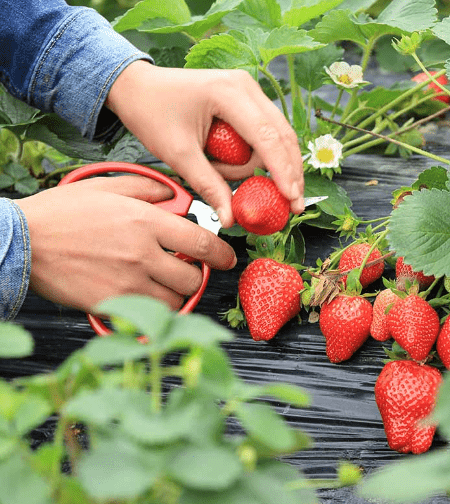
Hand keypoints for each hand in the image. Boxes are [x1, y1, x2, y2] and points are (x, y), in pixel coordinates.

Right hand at [16, 176, 236, 312]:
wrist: (22, 241)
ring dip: (175, 295)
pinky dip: (152, 310)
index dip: (222, 254)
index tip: (227, 258)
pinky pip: (147, 315)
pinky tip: (143, 297)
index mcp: (145, 222)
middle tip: (187, 271)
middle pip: (193, 278)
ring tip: (162, 285)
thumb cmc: (60, 214)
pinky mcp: (111, 303)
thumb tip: (172, 193)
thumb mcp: (106, 186)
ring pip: (174, 301)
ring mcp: (127, 282)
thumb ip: (146, 188)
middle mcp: (142, 254)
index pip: (201, 243)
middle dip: (197, 277)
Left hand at [105, 61, 305, 225]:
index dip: (283, 171)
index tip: (291, 199)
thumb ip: (208, 186)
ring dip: (268, 164)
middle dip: (289, 172)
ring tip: (231, 177)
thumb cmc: (151, 113)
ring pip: (278, 135)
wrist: (136, 86)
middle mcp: (247, 86)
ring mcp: (250, 90)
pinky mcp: (248, 98)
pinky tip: (246, 169)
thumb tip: (230, 218)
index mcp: (228, 93)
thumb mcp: (178, 154)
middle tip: (292, 204)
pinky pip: (267, 132)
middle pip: (283, 135)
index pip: (267, 137)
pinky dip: (262, 155)